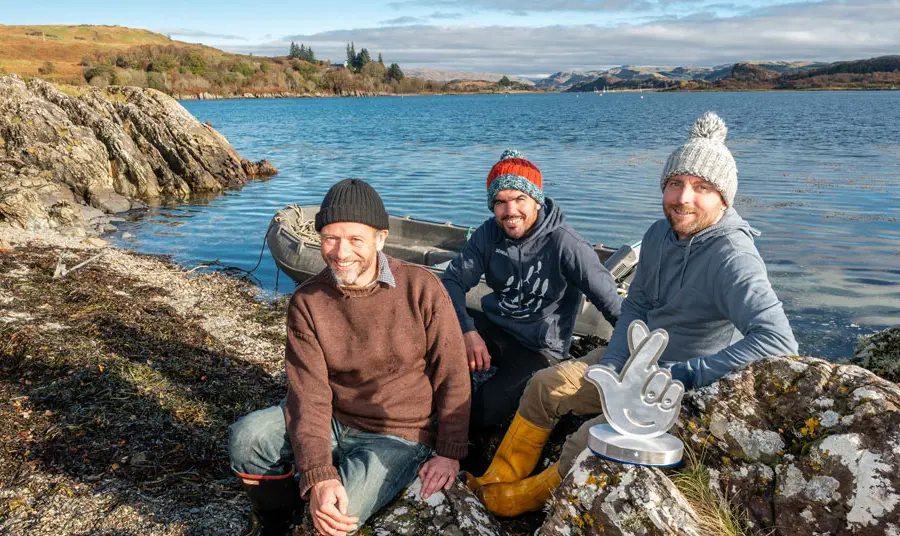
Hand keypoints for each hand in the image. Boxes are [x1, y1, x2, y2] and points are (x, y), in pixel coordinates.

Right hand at [309, 479, 358, 535]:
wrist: (318, 482)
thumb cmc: (330, 485)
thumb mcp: (340, 489)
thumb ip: (343, 501)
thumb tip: (345, 513)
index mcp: (324, 506)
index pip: (339, 518)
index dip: (349, 520)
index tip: (356, 519)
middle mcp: (318, 513)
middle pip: (334, 525)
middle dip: (345, 528)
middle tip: (354, 527)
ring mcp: (315, 516)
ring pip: (326, 530)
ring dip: (337, 534)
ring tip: (346, 533)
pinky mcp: (314, 517)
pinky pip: (320, 528)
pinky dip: (327, 533)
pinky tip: (335, 534)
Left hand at [418, 455, 458, 498]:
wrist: (449, 454)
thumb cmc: (437, 462)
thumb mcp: (427, 464)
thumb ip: (422, 472)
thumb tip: (422, 481)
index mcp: (432, 468)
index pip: (427, 479)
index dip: (424, 487)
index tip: (421, 494)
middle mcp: (439, 470)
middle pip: (433, 481)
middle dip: (429, 489)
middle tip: (426, 496)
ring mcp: (446, 472)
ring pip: (442, 480)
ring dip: (437, 487)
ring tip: (433, 492)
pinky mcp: (453, 473)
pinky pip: (452, 479)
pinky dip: (449, 483)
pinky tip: (446, 488)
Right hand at [464, 331, 491, 371]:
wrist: (468, 332)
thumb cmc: (476, 339)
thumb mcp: (483, 344)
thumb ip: (486, 352)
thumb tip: (489, 359)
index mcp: (483, 348)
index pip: (486, 361)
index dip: (486, 367)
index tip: (485, 369)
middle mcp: (477, 350)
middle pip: (479, 364)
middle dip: (479, 369)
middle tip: (479, 370)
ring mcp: (470, 351)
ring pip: (472, 365)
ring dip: (473, 369)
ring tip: (473, 369)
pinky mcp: (464, 352)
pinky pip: (466, 362)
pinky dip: (467, 366)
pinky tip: (468, 366)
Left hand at [584, 320, 683, 437]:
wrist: (633, 430)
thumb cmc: (621, 408)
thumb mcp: (612, 394)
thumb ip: (605, 380)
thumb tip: (589, 371)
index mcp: (634, 372)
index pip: (639, 351)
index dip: (639, 337)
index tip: (638, 325)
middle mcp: (649, 376)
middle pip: (654, 361)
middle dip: (652, 355)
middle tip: (652, 358)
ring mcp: (661, 388)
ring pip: (665, 377)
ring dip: (656, 388)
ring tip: (647, 400)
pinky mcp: (671, 401)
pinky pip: (676, 390)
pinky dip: (670, 396)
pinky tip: (662, 403)